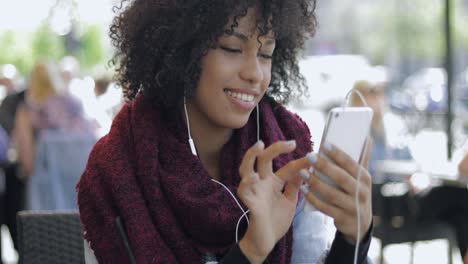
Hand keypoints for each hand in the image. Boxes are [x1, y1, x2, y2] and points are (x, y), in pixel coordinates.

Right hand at [237, 140, 312, 262]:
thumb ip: (294, 186)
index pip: (287, 167)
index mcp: (273, 181)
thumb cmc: (275, 220)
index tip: (314, 158)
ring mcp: (254, 191)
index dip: (300, 162)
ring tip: (259, 146)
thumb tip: (304, 170)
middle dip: (275, 148)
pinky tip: (253, 177)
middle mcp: (262, 182)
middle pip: (263, 159)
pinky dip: (247, 183)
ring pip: (246, 169)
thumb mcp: (290, 201)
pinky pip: (243, 190)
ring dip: (251, 156)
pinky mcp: (250, 203)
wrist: (266, 241)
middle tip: (290, 143)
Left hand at [300, 142, 371, 243]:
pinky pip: (325, 207)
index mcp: (365, 178)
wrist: (360, 224)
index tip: (325, 144)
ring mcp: (353, 207)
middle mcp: (361, 192)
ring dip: (315, 182)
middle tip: (309, 155)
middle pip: (341, 178)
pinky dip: (313, 199)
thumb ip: (362, 159)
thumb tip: (366, 137)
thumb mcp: (362, 178)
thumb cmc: (357, 193)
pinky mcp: (343, 218)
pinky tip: (303, 189)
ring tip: (302, 172)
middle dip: (324, 166)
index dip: (339, 154)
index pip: (352, 164)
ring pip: (331, 194)